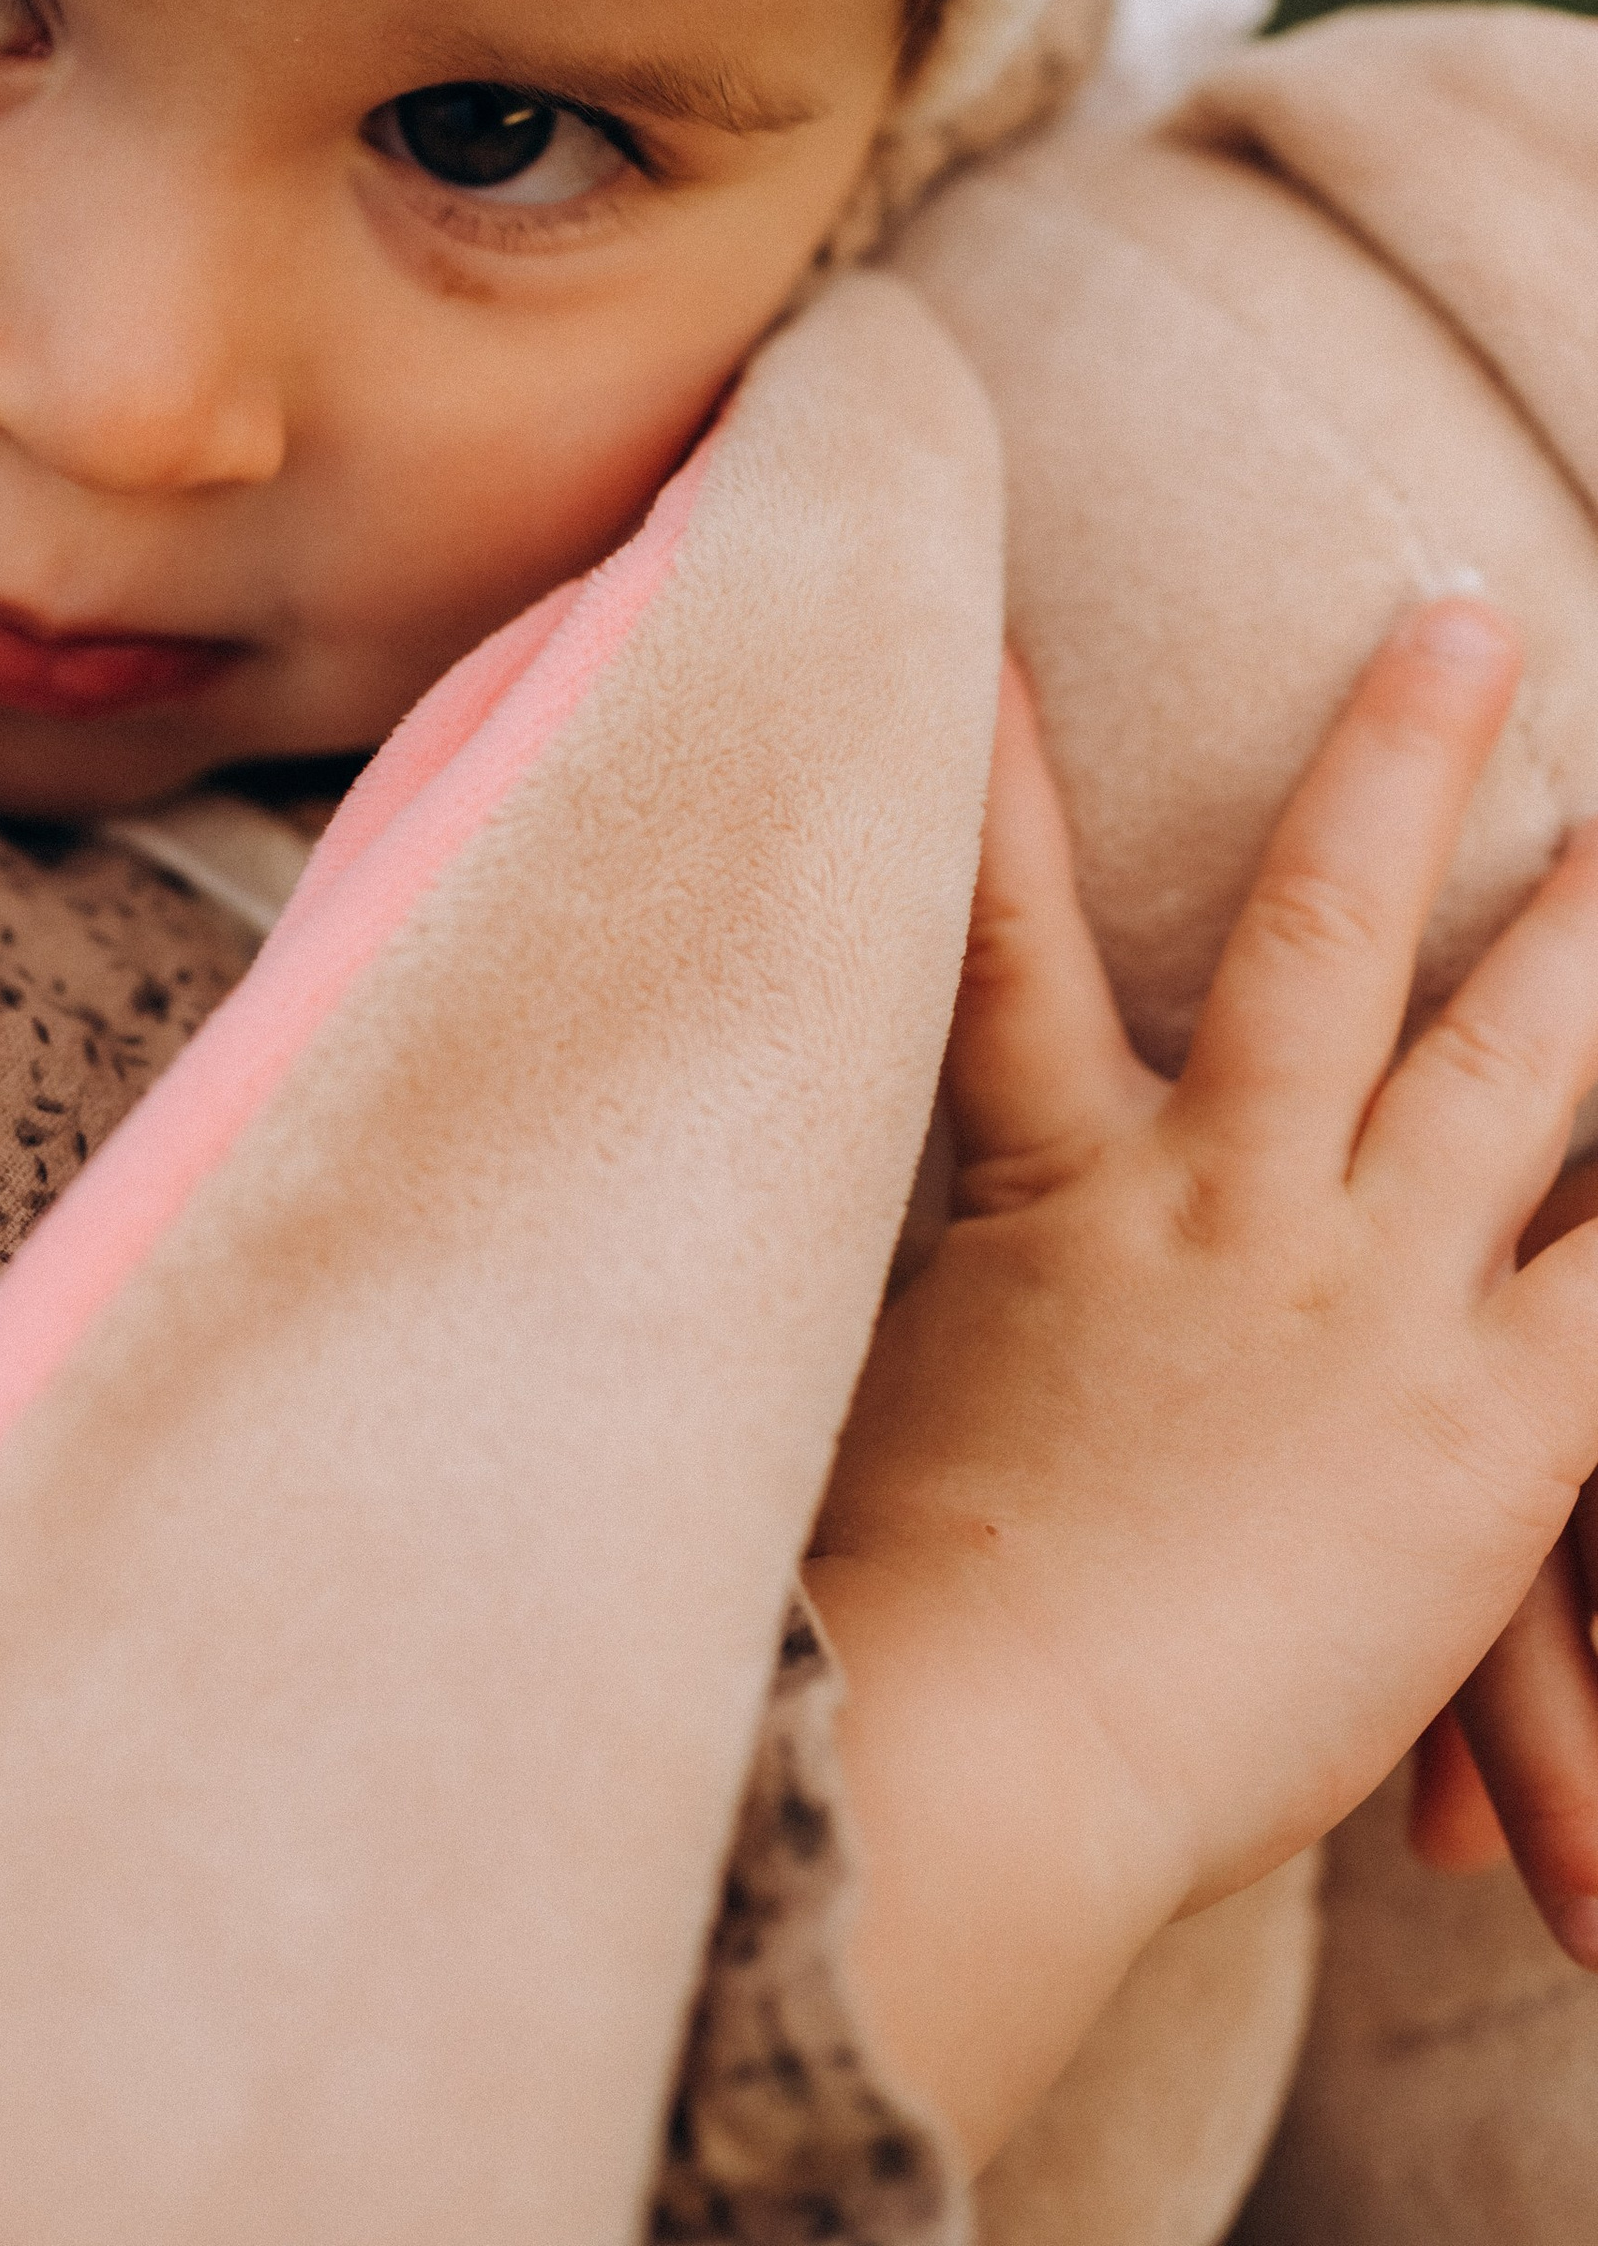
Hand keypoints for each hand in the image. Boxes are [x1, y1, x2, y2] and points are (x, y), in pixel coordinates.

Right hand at [809, 604, 1597, 2167]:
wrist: (968, 1745)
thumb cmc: (883, 1624)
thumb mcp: (871, 1420)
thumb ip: (916, 1332)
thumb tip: (836, 1330)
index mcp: (1057, 1200)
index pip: (1007, 932)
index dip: (1003, 772)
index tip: (992, 630)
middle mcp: (1219, 1206)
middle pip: (1322, 933)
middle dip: (1397, 761)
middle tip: (1464, 613)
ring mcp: (1359, 1298)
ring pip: (1512, 1060)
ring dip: (1591, 929)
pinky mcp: (1489, 1427)